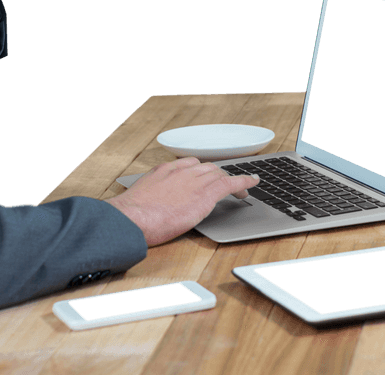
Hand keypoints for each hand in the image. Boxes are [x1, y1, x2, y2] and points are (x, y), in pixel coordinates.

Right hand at [106, 157, 260, 246]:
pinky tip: (252, 183)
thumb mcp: (140, 197)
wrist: (133, 219)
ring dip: (230, 181)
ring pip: (219, 174)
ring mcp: (194, 181)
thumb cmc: (132, 215)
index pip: (189, 165)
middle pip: (207, 168)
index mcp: (165, 170)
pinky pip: (230, 183)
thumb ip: (154, 195)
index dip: (201, 172)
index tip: (204, 176)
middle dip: (217, 175)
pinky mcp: (205, 194)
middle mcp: (181, 171)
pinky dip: (244, 181)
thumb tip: (154, 206)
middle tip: (225, 184)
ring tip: (239, 188)